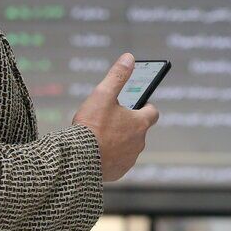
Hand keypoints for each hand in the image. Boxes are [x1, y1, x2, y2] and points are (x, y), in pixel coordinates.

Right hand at [71, 53, 159, 181]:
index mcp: (140, 123)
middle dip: (128, 124)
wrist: (77, 161)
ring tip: (102, 136)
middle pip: (139, 130)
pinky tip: (98, 152)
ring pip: (129, 146)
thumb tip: (129, 58)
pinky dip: (112, 156)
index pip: (153, 112)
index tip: (137, 104)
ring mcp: (130, 159)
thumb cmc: (91, 126)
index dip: (146, 106)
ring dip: (120, 141)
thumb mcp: (103, 95)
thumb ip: (117, 76)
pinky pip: (119, 162)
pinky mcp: (119, 172)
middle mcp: (139, 143)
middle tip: (111, 119)